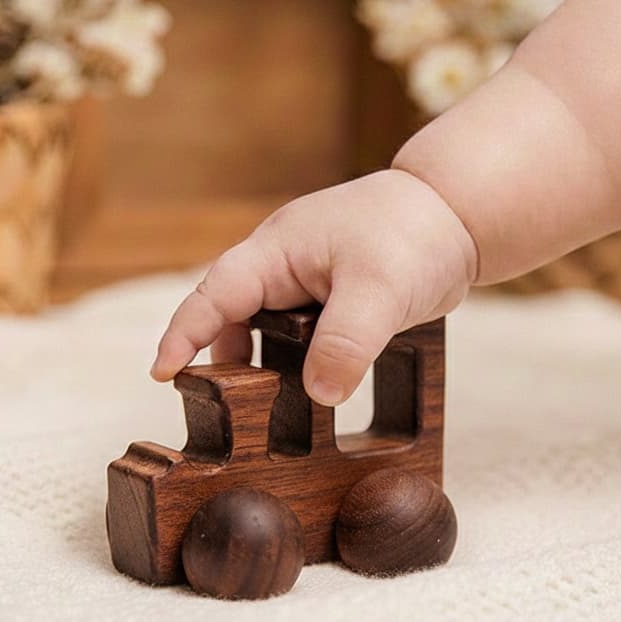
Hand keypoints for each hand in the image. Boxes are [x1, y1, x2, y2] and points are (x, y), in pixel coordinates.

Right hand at [151, 169, 476, 405]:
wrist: (457, 214)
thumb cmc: (413, 233)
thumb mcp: (379, 291)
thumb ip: (345, 343)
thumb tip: (318, 395)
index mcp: (277, 250)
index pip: (216, 294)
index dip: (185, 333)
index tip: (163, 372)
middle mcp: (282, 264)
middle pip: (232, 315)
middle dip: (221, 358)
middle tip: (220, 407)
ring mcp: (306, 281)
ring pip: (265, 329)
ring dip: (263, 364)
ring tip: (268, 405)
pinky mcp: (330, 299)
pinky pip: (297, 335)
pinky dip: (295, 361)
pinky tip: (308, 387)